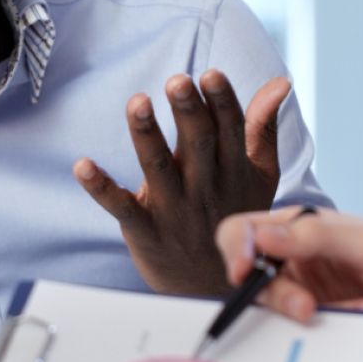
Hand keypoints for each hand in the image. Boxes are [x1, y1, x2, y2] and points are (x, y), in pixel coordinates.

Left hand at [75, 71, 289, 295]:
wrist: (212, 286)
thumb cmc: (234, 214)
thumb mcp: (260, 175)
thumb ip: (263, 128)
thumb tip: (280, 82)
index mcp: (233, 169)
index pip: (230, 130)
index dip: (221, 102)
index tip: (211, 74)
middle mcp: (205, 187)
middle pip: (197, 144)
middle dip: (187, 112)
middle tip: (177, 81)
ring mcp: (174, 210)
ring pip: (158, 168)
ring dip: (147, 135)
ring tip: (137, 103)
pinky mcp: (144, 229)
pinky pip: (120, 207)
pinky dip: (100, 188)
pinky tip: (82, 165)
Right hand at [215, 207, 362, 324]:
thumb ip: (317, 236)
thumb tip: (261, 237)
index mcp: (304, 227)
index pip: (244, 232)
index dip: (234, 250)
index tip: (241, 273)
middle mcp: (301, 260)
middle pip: (254, 278)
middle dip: (278, 295)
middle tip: (307, 309)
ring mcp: (312, 294)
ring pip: (278, 311)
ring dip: (309, 314)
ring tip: (359, 312)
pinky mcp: (327, 325)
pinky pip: (306, 335)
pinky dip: (331, 331)